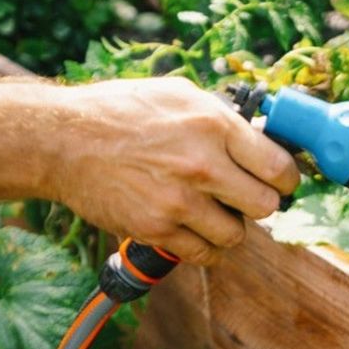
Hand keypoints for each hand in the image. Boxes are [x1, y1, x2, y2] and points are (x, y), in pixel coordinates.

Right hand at [50, 78, 299, 264]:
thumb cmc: (123, 111)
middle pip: (267, 206)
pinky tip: (194, 228)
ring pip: (238, 234)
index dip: (286, 179)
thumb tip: (264, 136)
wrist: (63, 140)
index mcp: (215, 126)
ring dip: (230, 226)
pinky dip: (205, 246)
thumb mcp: (181, 95)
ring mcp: (180, 201)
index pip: (280, 168)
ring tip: (211, 210)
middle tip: (244, 196)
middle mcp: (203, 165)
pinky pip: (204, 253)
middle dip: (260, 202)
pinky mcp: (156, 228)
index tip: (279, 180)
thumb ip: (225, 118)